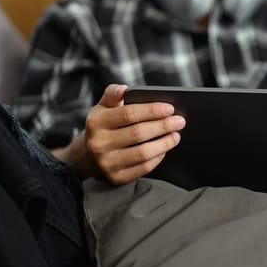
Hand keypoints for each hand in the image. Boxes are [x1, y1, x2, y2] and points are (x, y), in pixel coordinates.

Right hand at [63, 84, 185, 183]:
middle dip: (163, 126)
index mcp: (96, 122)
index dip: (152, 111)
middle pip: (138, 133)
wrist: (86, 157)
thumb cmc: (103, 126)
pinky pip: (143, 168)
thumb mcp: (102, 108)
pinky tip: (165, 148)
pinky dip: (158, 157)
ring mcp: (107, 163)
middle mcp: (99, 143)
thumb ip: (113, 95)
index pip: (129, 114)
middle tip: (180, 121)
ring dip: (164, 143)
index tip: (170, 108)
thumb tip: (124, 88)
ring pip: (143, 153)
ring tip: (176, 135)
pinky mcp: (116, 178)